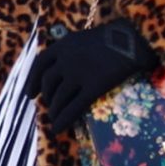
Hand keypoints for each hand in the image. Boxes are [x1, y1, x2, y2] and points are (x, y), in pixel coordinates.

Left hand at [23, 19, 159, 134]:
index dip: (33, 81)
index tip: (30, 94)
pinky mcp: (93, 87)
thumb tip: (65, 69)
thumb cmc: (115, 37)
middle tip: (50, 106)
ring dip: (54, 111)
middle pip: (49, 82)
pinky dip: (63, 120)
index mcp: (64, 45)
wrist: (134, 39)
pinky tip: (58, 129)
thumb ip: (73, 51)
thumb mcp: (86, 38)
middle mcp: (66, 60)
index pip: (40, 64)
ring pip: (58, 97)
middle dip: (47, 97)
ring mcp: (78, 74)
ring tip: (55, 118)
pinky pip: (74, 107)